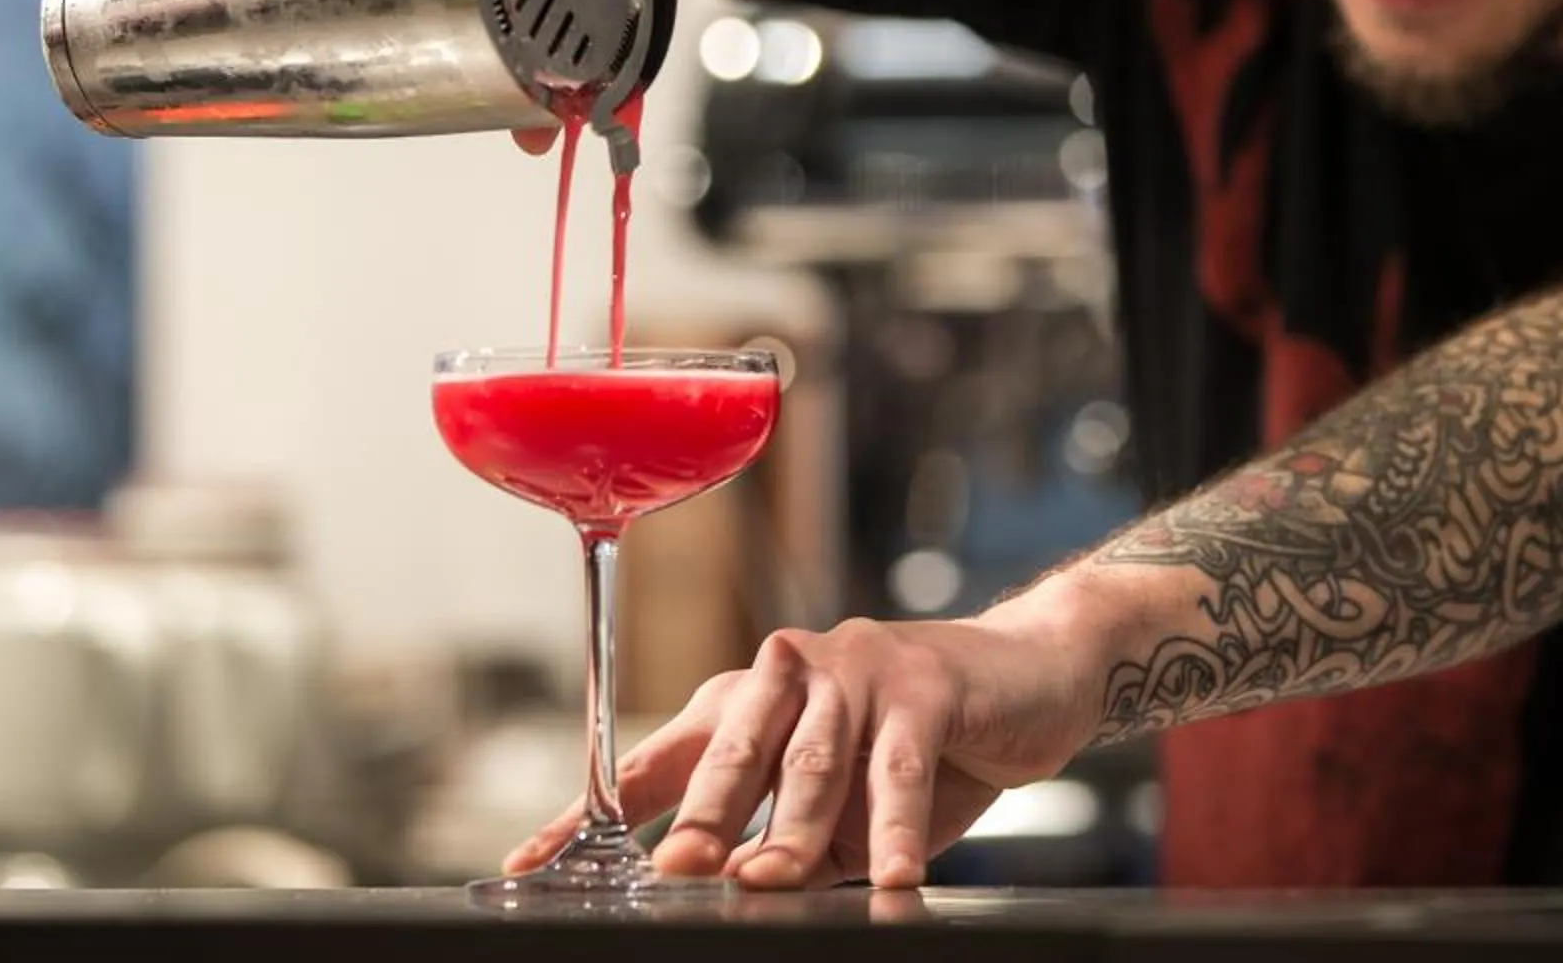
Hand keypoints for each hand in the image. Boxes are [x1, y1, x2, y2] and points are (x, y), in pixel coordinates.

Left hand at [504, 610, 1105, 890]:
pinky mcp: (922, 682)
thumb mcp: (844, 809)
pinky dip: (892, 824)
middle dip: (699, 812)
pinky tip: (890, 875)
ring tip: (769, 881)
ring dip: (792, 827)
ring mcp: (856, 668)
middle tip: (673, 868)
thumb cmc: (922, 747)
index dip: (594, 809)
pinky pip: (898, 763)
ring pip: (812, 758)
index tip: (531, 859)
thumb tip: (744, 894)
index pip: (656, 758)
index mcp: (748, 701)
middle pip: (729, 746)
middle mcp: (788, 672)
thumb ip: (792, 843)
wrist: (1031, 676)